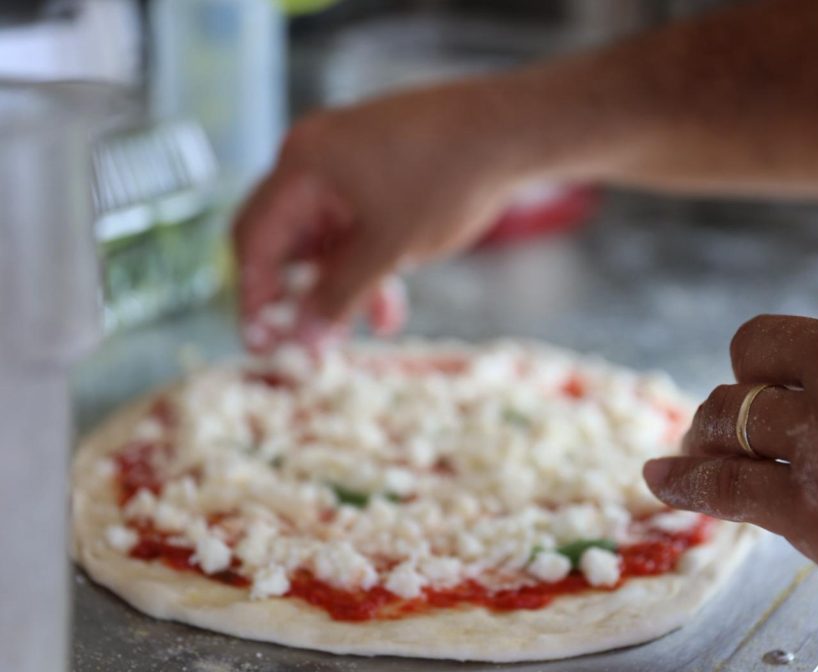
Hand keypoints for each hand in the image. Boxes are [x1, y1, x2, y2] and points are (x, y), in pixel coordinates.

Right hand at [233, 82, 526, 348]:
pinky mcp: (378, 169)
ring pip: (326, 239)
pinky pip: (355, 225)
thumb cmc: (446, 180)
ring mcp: (348, 161)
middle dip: (297, 295)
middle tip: (307, 341)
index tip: (262, 341)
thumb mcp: (388, 250)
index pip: (253, 238)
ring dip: (339, 286)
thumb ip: (340, 296)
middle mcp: (315, 157)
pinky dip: (365, 264)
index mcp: (302, 165)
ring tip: (359, 331)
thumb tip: (302, 338)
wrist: (512, 131)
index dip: (253, 295)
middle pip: (284, 239)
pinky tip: (390, 305)